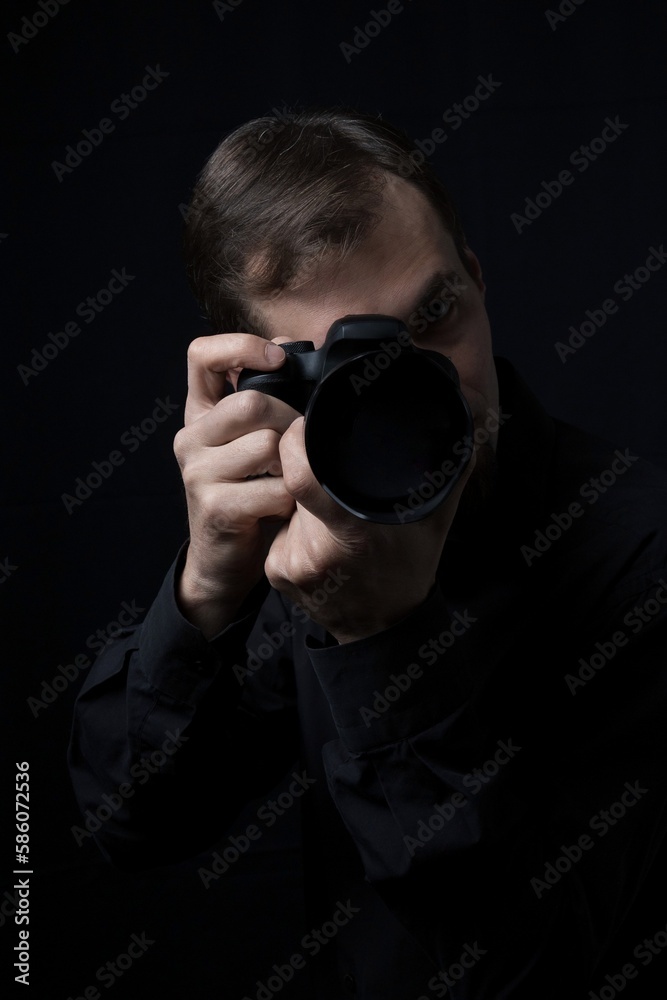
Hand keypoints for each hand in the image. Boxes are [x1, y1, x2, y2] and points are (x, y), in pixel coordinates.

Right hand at [173, 333, 299, 637]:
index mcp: (200, 413)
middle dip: (291, 421)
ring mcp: (197, 473)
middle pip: (252, 403)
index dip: (241, 346)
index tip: (278, 361)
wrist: (223, 560)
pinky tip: (283, 507)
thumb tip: (289, 349)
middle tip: (301, 448)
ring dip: (294, 465)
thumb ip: (264, 397)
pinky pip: (273, 488)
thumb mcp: (250, 440)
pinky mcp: (214, 507)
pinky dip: (290, 498)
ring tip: (290, 481)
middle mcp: (191, 438)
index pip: (202, 355)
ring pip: (267, 444)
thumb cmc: (248, 493)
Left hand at [264, 416, 475, 643]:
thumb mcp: (436, 518)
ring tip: (336, 522)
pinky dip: (295, 530)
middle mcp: (317, 549)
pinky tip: (321, 545)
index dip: (295, 443)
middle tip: (338, 489)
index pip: (301, 475)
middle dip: (312, 476)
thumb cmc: (410, 567)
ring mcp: (293, 563)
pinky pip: (281, 532)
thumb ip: (448, 468)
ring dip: (305, 505)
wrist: (383, 628)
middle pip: (297, 486)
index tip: (305, 429)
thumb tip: (462, 418)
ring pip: (289, 508)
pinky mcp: (277, 572)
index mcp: (353, 532)